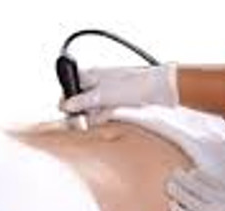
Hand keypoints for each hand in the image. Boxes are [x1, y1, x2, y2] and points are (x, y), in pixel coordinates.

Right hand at [59, 64, 178, 123]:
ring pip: (90, 107)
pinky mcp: (116, 101)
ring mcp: (106, 92)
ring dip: (90, 116)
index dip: (66, 98)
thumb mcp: (102, 96)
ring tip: (94, 119)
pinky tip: (104, 118)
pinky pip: (102, 111)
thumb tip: (65, 106)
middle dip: (78, 111)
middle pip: (79, 99)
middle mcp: (97, 82)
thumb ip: (81, 101)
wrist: (159, 88)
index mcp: (90, 74)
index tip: (66, 110)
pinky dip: (101, 117)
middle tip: (80, 120)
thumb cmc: (133, 85)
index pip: (70, 85)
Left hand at [166, 168, 224, 210]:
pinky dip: (179, 208)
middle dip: (185, 179)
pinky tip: (171, 204)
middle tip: (174, 173)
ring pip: (190, 198)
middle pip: (198, 187)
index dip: (200, 177)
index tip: (192, 171)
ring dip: (178, 190)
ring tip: (168, 184)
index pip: (212, 183)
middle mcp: (221, 204)